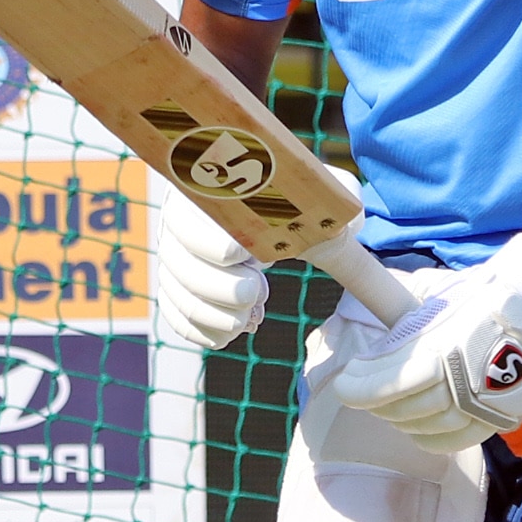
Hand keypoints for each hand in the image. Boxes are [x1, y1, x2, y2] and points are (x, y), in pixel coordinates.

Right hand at [155, 171, 339, 349]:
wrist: (270, 217)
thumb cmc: (292, 200)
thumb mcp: (316, 190)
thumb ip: (333, 195)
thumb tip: (345, 221)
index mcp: (205, 190)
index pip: (186, 215)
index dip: (207, 239)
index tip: (241, 254)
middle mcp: (179, 224)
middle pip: (177, 261)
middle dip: (217, 286)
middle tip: (255, 292)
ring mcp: (175, 259)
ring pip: (177, 293)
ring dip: (215, 313)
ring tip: (252, 314)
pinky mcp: (180, 290)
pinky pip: (178, 317)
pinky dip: (207, 331)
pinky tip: (237, 330)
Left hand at [329, 236, 521, 455]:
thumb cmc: (476, 299)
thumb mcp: (437, 295)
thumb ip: (403, 319)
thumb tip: (368, 337)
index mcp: (449, 345)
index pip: (394, 381)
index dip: (362, 389)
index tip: (344, 385)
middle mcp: (468, 378)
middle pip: (410, 407)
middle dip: (378, 403)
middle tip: (362, 392)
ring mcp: (487, 402)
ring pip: (430, 425)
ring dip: (400, 419)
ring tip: (386, 407)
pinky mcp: (500, 417)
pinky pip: (456, 439)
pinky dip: (429, 438)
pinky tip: (413, 429)